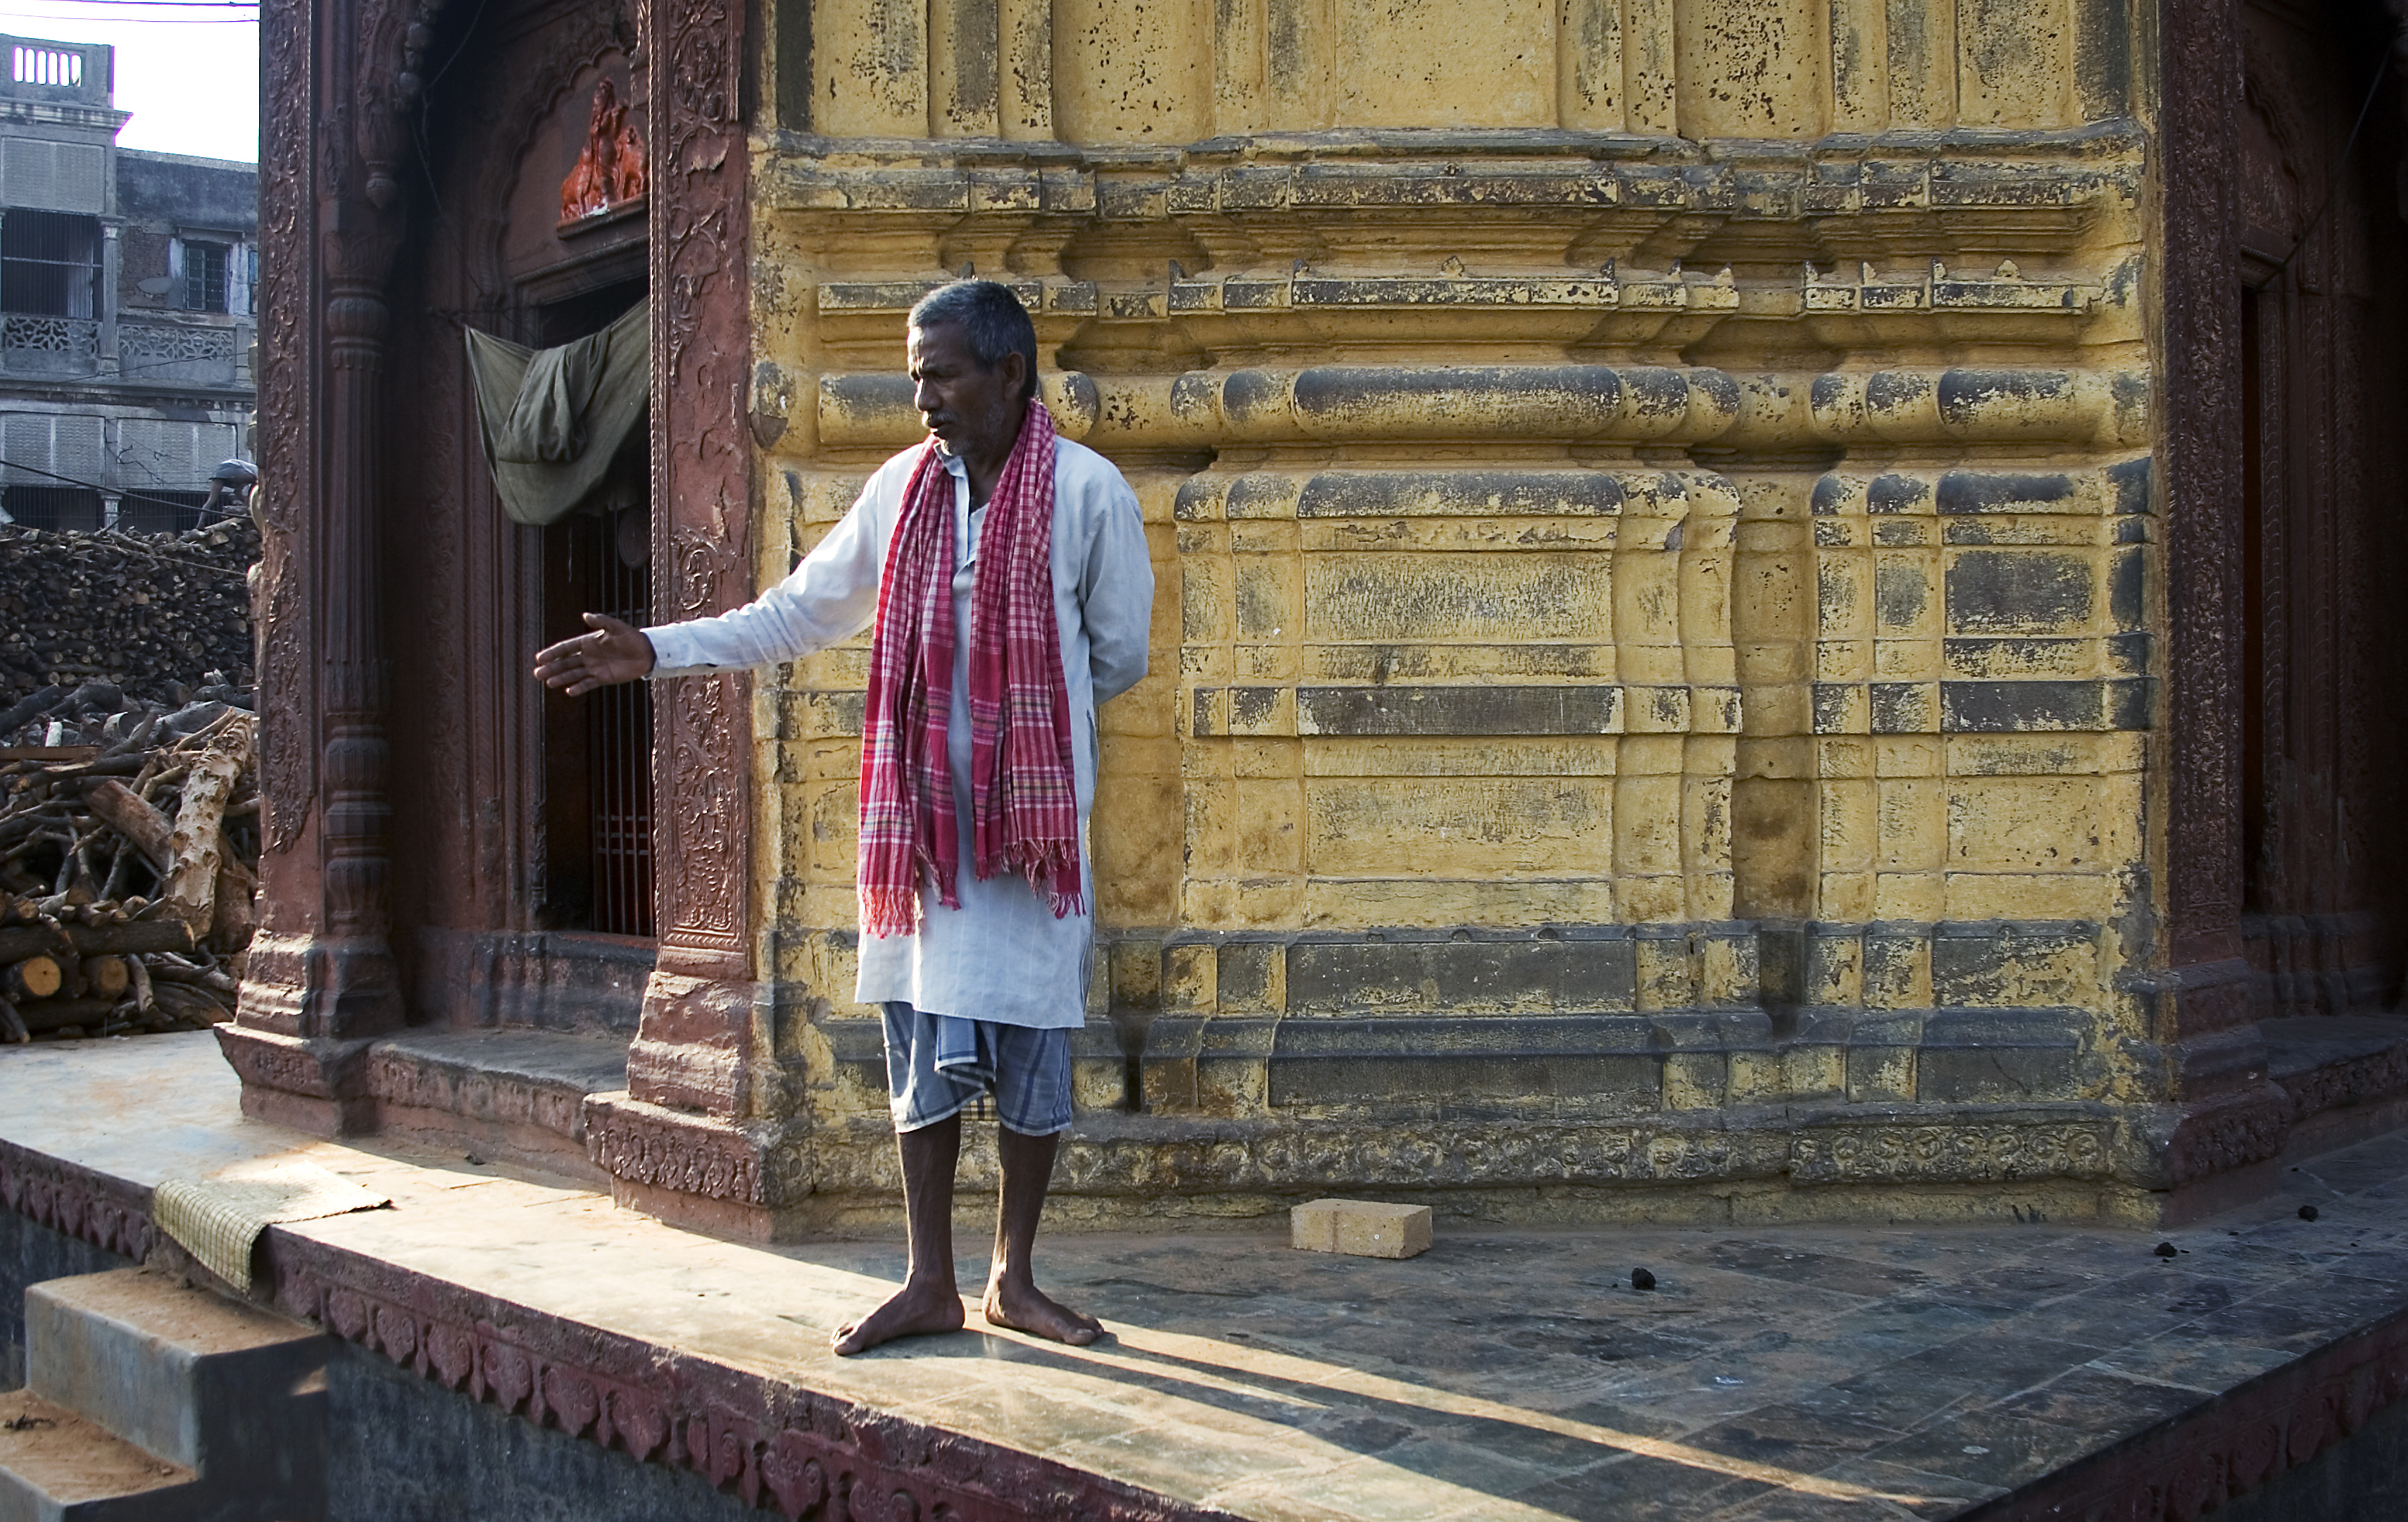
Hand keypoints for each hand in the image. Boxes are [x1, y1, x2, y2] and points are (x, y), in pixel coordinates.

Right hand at [533, 612, 654, 693]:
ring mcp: (594, 668)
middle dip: (552, 668)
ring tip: (549, 683)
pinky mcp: (603, 678)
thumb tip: (585, 616)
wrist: (646, 652)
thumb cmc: (631, 637)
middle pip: (566, 663)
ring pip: (574, 674)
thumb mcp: (616, 627)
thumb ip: (601, 622)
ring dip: (561, 678)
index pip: (566, 648)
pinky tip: (569, 691)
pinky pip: (588, 683)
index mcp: (588, 642)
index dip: (553, 653)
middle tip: (537, 674)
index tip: (540, 658)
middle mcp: (588, 656)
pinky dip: (579, 687)